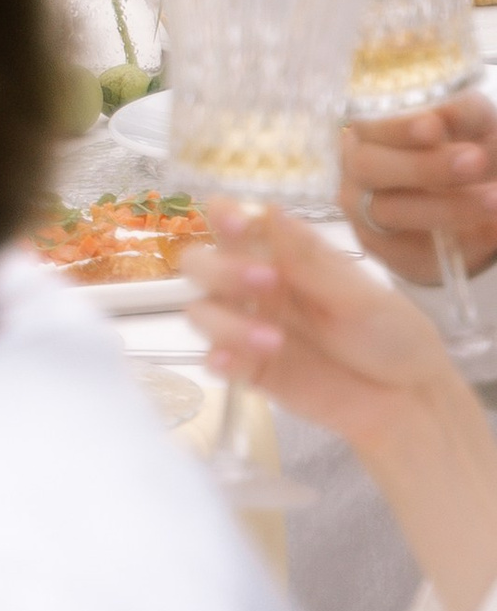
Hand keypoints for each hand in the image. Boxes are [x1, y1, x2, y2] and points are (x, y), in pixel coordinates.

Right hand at [181, 203, 460, 458]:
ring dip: (224, 321)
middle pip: (201, 265)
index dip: (223, 215)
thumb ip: (310, 261)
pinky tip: (235, 363)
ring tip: (272, 340)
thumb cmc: (392, 336)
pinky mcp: (250, 371)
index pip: (234, 223)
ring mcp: (249, 329)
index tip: (235, 222)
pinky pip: (215, 361)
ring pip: (200, 312)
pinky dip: (218, 359)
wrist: (410, 401)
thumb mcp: (360, 295)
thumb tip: (269, 209)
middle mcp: (257, 287)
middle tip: (265, 282)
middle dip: (221, 269)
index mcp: (284, 255)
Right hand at [337, 92, 496, 288]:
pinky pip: (417, 253)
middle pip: (369, 168)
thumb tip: (442, 115)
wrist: (474, 197)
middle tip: (475, 161)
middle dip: (423, 166)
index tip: (434, 127)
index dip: (398, 126)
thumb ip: (458, 110)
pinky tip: (493, 231)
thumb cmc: (464, 147)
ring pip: (389, 212)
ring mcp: (363, 215)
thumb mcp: (470, 122)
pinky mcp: (388, 253)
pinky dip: (461, 242)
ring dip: (446, 207)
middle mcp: (354, 171)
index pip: (366, 124)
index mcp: (367, 130)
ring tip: (495, 201)